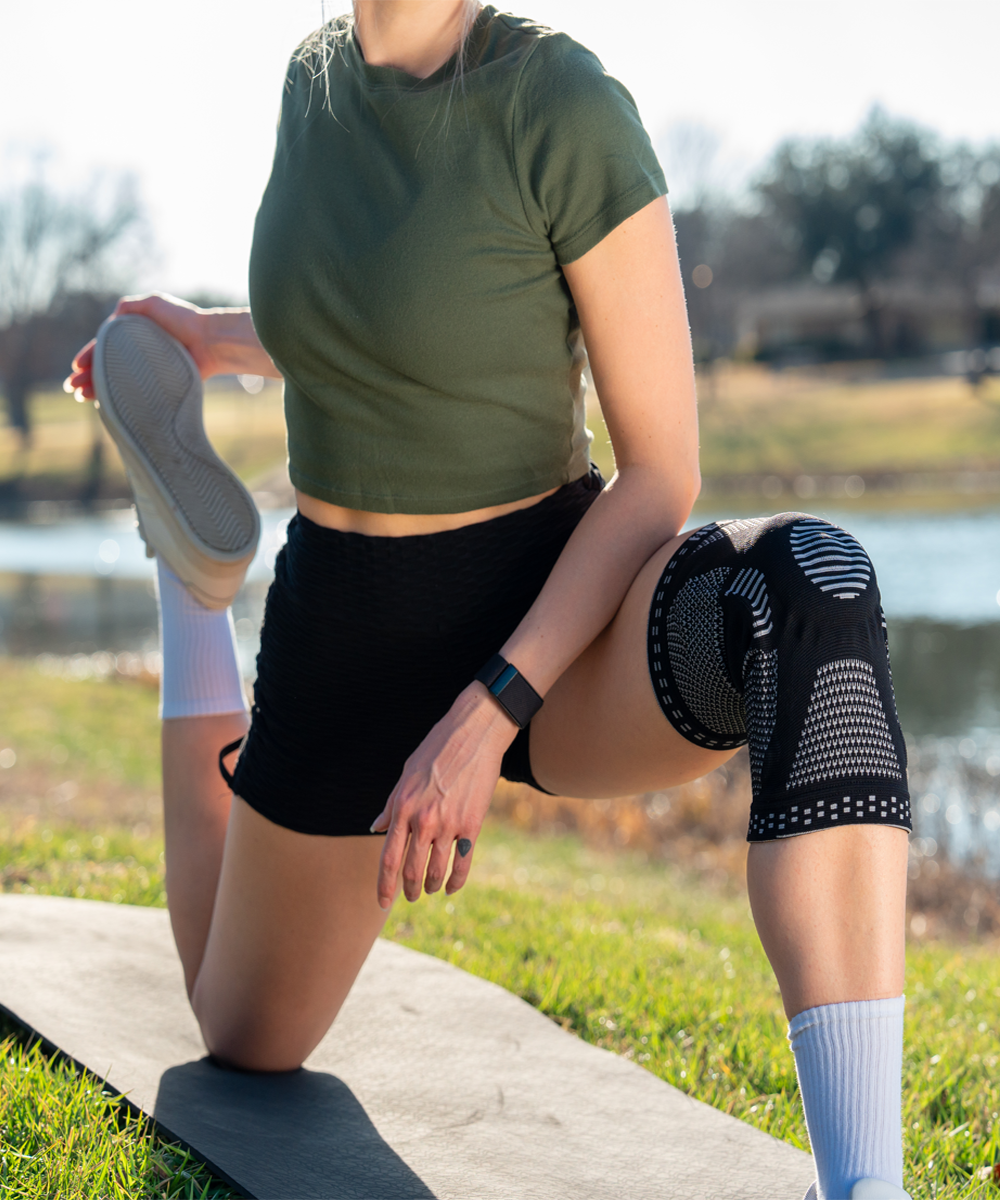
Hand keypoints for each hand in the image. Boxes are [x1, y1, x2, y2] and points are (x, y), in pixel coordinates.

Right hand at [63, 292, 245, 400]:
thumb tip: (112, 318)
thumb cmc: (184, 320)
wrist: (210, 342)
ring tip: (83, 398)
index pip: (105, 346)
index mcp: (134, 334)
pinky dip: (122, 398)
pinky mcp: (161, 383)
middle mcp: (140, 352)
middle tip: (73, 388)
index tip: (76, 368)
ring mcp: (149, 369)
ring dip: (99, 389)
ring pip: (118, 380)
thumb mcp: (153, 304)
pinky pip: (137, 392)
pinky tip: (108, 405)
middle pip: (108, 366)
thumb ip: (130, 307)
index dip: (89, 356)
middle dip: (88, 377)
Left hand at [372, 683, 518, 909]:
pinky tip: (451, 887)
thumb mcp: (406, 775)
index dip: (384, 885)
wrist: (473, 734)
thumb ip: (391, 805)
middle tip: (410, 896)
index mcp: (403, 808)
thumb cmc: (436, 750)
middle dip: (409, 889)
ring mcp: (449, 824)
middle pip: (412, 870)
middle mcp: (423, 821)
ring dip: (431, 886)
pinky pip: (463, 863)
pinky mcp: (472, 825)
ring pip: (436, 871)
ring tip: (429, 890)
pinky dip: (456, 881)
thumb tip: (376, 828)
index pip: (388, 858)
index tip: (383, 902)